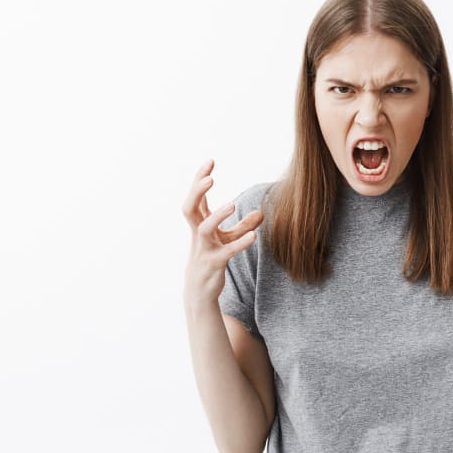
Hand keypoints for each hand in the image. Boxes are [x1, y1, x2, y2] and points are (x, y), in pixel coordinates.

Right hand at [180, 158, 263, 309]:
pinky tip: (254, 237)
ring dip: (217, 216)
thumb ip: (243, 226)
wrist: (200, 291)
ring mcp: (203, 249)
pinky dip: (240, 243)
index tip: (210, 161)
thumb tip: (262, 212)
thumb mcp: (228, 240)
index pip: (196, 197)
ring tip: (232, 205)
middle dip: (197, 191)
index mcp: (199, 223)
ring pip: (204, 229)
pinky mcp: (214, 263)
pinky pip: (226, 252)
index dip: (200, 179)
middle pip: (190, 208)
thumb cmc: (212, 259)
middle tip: (211, 177)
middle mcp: (197, 233)